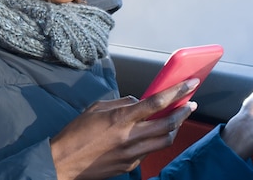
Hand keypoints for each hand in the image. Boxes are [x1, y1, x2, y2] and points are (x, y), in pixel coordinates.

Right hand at [51, 79, 199, 179]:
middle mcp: (129, 137)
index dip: (176, 92)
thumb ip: (121, 103)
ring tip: (177, 119)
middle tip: (190, 104)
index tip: (190, 85)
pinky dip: (156, 140)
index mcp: (120, 119)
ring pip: (164, 140)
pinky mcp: (129, 166)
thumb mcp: (96, 108)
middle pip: (167, 124)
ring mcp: (131, 154)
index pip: (155, 103)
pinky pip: (150, 151)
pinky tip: (154, 134)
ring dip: (174, 128)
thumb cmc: (75, 133)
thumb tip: (139, 101)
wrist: (62, 163)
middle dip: (183, 112)